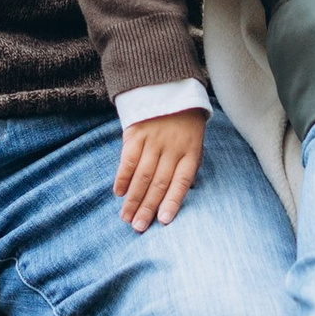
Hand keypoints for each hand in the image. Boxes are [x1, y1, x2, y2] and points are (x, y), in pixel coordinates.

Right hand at [113, 111, 206, 230]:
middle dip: (147, 207)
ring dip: (133, 198)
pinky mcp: (136, 132)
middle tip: (138, 227)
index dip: (172, 202)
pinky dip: (123, 177)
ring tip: (126, 217)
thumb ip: (190, 165)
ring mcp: (153, 140)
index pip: (181, 182)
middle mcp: (172, 147)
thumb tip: (189, 191)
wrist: (169, 88)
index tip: (162, 221)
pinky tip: (119, 192)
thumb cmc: (185, 123)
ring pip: (142, 175)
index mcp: (190, 152)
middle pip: (159, 182)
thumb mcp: (195, 142)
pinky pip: (128, 158)